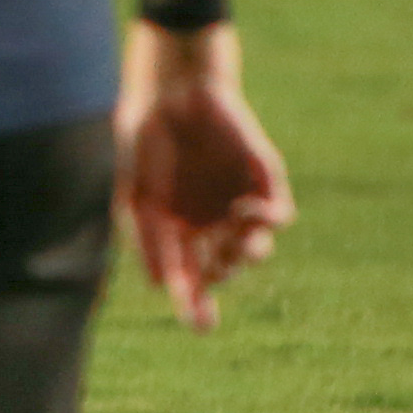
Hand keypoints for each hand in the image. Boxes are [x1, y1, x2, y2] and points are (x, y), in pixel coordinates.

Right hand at [117, 21, 291, 331]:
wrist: (169, 86)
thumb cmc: (142, 137)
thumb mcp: (133, 194)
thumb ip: (147, 240)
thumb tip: (163, 287)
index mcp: (174, 231)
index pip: (188, 279)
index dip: (195, 305)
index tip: (201, 326)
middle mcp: (208, 222)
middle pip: (224, 269)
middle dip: (221, 276)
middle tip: (211, 267)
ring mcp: (236, 201)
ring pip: (255, 248)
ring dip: (246, 254)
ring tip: (232, 243)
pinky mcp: (262, 178)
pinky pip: (279, 213)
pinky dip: (267, 221)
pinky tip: (247, 212)